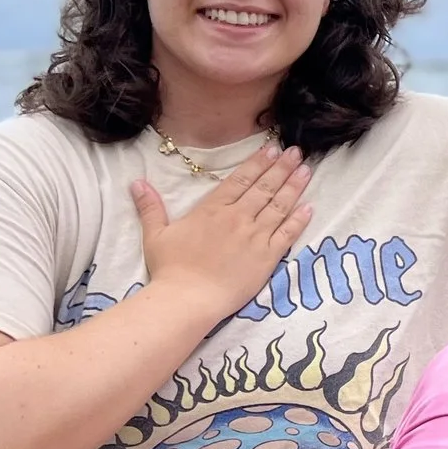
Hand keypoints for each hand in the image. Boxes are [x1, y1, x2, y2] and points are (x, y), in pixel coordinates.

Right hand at [130, 145, 312, 315]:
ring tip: (306, 170)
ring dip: (294, 187)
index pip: (240, 179)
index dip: (257, 163)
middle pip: (264, 188)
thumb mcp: (156, 235)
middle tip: (296, 152)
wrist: (188, 299)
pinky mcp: (267, 258)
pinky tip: (310, 207)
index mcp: (212, 210)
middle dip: (281, 168)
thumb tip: (137, 182)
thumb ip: (151, 207)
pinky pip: (287, 234)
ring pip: (279, 206)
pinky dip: (300, 220)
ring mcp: (255, 237)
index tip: (272, 149)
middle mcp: (237, 218)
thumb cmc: (170, 269)